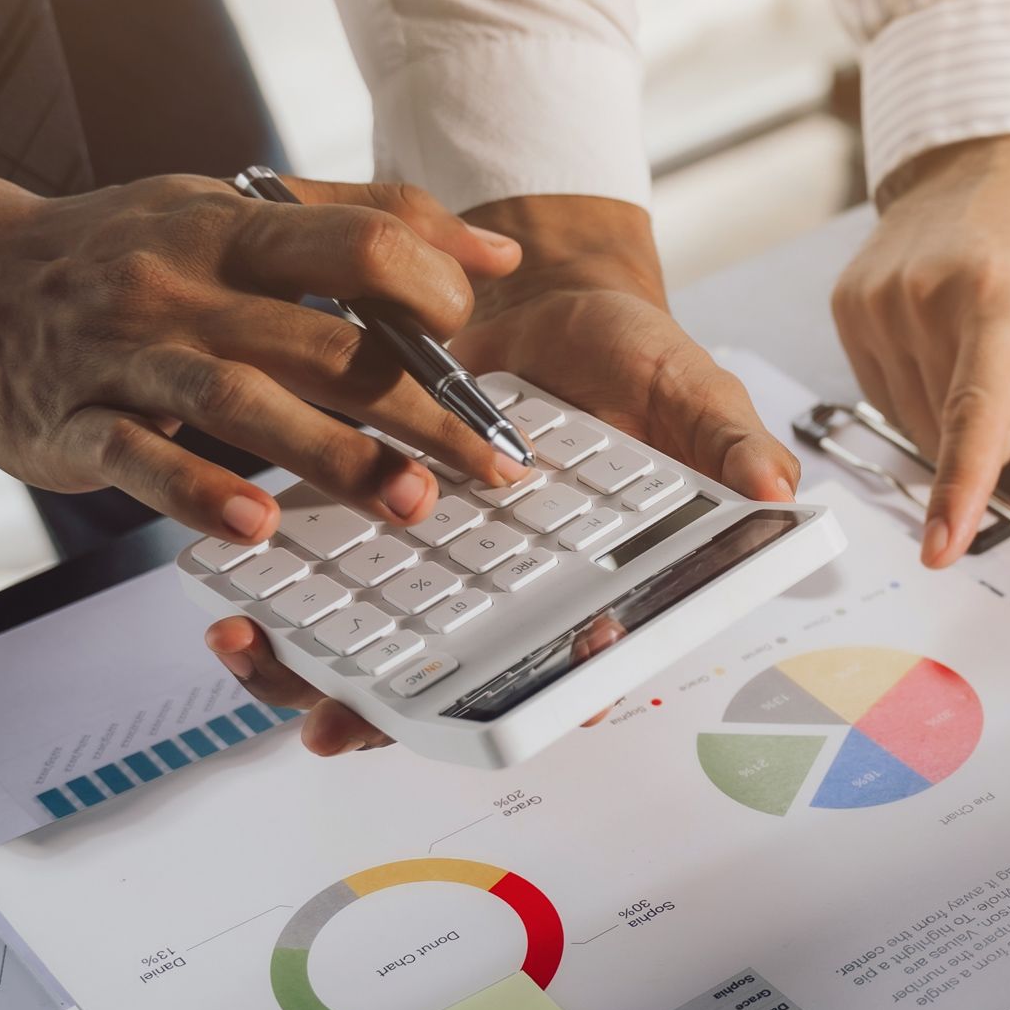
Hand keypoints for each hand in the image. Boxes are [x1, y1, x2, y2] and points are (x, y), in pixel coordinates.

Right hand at [0, 136, 529, 544]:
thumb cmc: (122, 249)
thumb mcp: (231, 210)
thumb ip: (365, 221)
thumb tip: (495, 260)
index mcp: (232, 226)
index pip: (359, 242)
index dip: (432, 293)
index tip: (480, 358)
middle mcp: (184, 282)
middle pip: (322, 341)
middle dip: (417, 407)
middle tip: (490, 467)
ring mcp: (124, 352)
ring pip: (240, 400)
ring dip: (330, 456)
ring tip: (406, 502)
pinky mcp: (71, 421)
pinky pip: (139, 459)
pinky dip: (199, 492)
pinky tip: (257, 529)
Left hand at [210, 195, 799, 753]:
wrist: (530, 282)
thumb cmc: (622, 348)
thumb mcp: (683, 382)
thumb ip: (721, 438)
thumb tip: (778, 489)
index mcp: (598, 585)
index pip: (580, 667)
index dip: (552, 698)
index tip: (524, 705)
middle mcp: (510, 600)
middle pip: (454, 688)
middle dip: (390, 719)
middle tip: (337, 726)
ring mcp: (435, 574)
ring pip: (375, 657)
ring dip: (313, 675)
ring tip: (254, 660)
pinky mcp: (369, 527)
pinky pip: (323, 592)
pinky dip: (277, 612)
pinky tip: (230, 611)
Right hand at [832, 136, 1009, 569]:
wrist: (994, 158)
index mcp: (1001, 294)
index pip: (976, 413)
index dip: (960, 489)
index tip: (941, 545)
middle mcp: (924, 294)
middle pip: (956, 431)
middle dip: (1001, 419)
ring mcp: (876, 300)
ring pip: (918, 422)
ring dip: (959, 404)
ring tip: (985, 336)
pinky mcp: (847, 306)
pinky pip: (887, 396)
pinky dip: (925, 385)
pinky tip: (946, 336)